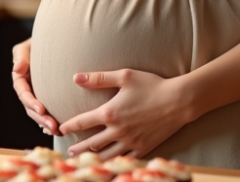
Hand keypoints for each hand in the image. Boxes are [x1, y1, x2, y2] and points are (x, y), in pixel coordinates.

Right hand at [12, 38, 58, 135]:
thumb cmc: (40, 41)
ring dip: (46, 123)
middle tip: (53, 127)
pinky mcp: (48, 97)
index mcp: (20, 78)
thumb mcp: (28, 45)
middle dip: (41, 118)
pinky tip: (60, 130)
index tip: (42, 109)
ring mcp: (37, 94)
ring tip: (58, 130)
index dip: (31, 102)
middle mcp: (27, 88)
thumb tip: (17, 68)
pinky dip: (51, 120)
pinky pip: (48, 111)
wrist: (54, 41)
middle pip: (31, 107)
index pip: (23, 93)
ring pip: (39, 112)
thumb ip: (21, 55)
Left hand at [60, 69, 190, 158]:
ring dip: (93, 158)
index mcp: (109, 113)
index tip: (60, 129)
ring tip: (85, 161)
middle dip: (78, 149)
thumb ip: (98, 78)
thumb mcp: (124, 76)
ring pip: (106, 155)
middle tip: (69, 152)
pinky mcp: (143, 148)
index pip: (82, 122)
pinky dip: (115, 161)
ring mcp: (130, 141)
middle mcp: (117, 130)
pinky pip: (125, 158)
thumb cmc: (152, 85)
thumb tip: (76, 78)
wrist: (178, 101)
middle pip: (91, 143)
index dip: (69, 126)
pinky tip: (110, 162)